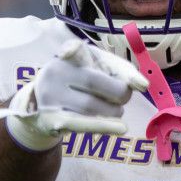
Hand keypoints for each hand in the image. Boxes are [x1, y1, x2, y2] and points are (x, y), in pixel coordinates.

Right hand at [0, 39, 148, 149]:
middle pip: (94, 82)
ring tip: (116, 111)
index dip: (111, 64)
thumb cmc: (75, 85)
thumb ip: (120, 71)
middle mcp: (54, 73)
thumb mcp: (94, 69)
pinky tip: (121, 128)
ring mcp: (49, 97)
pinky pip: (81, 124)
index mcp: (65, 56)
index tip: (136, 78)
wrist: (38, 109)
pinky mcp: (51, 120)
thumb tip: (142, 84)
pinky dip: (104, 126)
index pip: (87, 52)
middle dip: (118, 92)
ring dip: (112, 111)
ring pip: (91, 106)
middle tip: (124, 98)